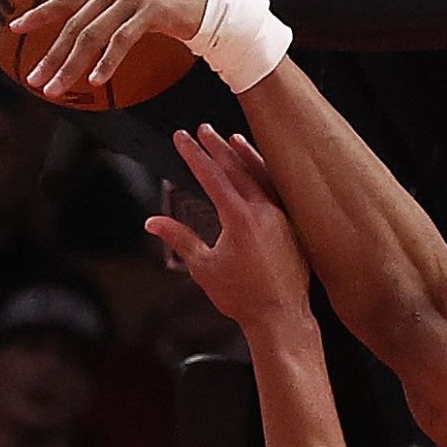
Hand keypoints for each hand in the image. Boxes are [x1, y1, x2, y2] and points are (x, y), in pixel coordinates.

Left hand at [10, 0, 215, 99]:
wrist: (212, 1)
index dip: (40, 14)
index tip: (17, 29)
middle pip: (76, 23)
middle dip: (52, 55)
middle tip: (34, 78)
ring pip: (93, 35)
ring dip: (71, 66)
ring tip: (56, 88)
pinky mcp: (152, 11)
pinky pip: (122, 41)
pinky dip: (108, 62)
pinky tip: (96, 80)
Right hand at [145, 127, 311, 327]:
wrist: (280, 316)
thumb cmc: (244, 297)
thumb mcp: (203, 266)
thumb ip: (179, 238)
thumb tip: (154, 223)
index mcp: (239, 217)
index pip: (212, 175)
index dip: (194, 154)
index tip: (182, 138)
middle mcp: (263, 211)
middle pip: (237, 168)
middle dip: (217, 147)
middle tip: (203, 130)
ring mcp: (282, 216)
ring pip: (262, 175)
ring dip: (246, 155)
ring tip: (234, 139)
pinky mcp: (293, 226)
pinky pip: (277, 190)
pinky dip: (266, 176)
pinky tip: (262, 172)